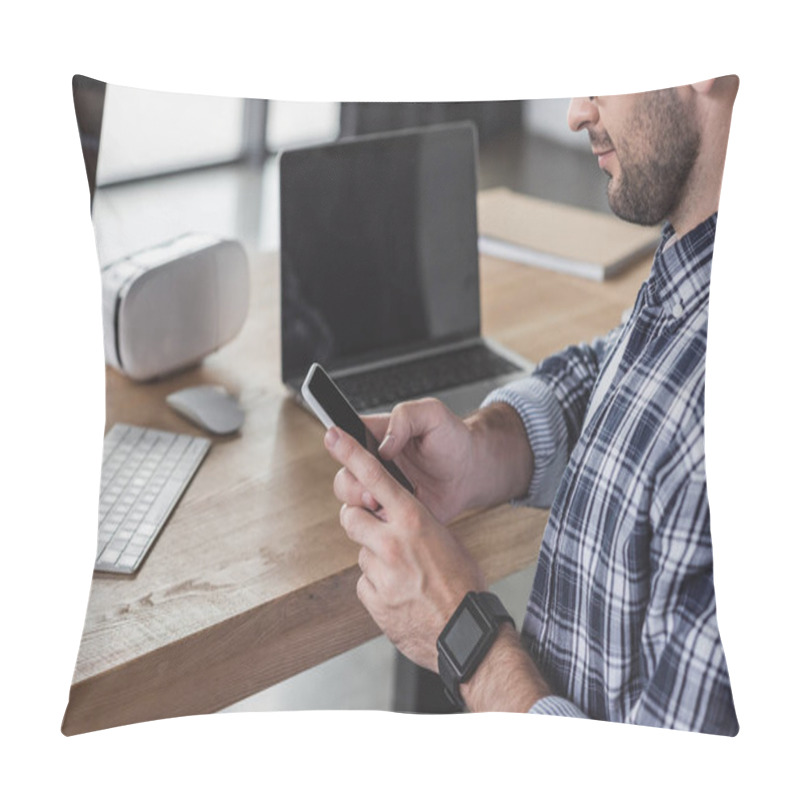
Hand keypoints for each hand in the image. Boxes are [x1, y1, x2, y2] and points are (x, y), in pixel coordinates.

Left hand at [325, 424, 486, 671]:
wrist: (466, 632)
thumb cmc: (463, 584)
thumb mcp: (445, 539)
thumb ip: (414, 523)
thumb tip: (393, 515)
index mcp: (414, 519)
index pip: (374, 477)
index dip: (349, 454)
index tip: (332, 436)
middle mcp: (392, 542)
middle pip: (351, 516)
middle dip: (360, 521)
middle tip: (378, 533)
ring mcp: (380, 571)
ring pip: (361, 552)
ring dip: (376, 559)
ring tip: (404, 574)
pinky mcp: (372, 598)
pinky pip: (364, 582)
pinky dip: (378, 587)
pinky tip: (400, 594)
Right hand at [341, 398, 478, 523]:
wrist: (472, 473)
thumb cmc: (453, 439)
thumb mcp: (433, 415)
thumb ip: (405, 417)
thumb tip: (383, 445)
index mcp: (377, 435)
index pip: (344, 438)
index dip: (340, 445)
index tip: (347, 453)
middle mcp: (374, 464)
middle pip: (343, 475)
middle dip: (351, 486)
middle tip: (371, 493)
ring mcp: (381, 490)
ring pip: (350, 502)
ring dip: (360, 506)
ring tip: (382, 507)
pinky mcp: (391, 512)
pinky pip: (370, 523)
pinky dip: (376, 523)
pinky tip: (393, 519)